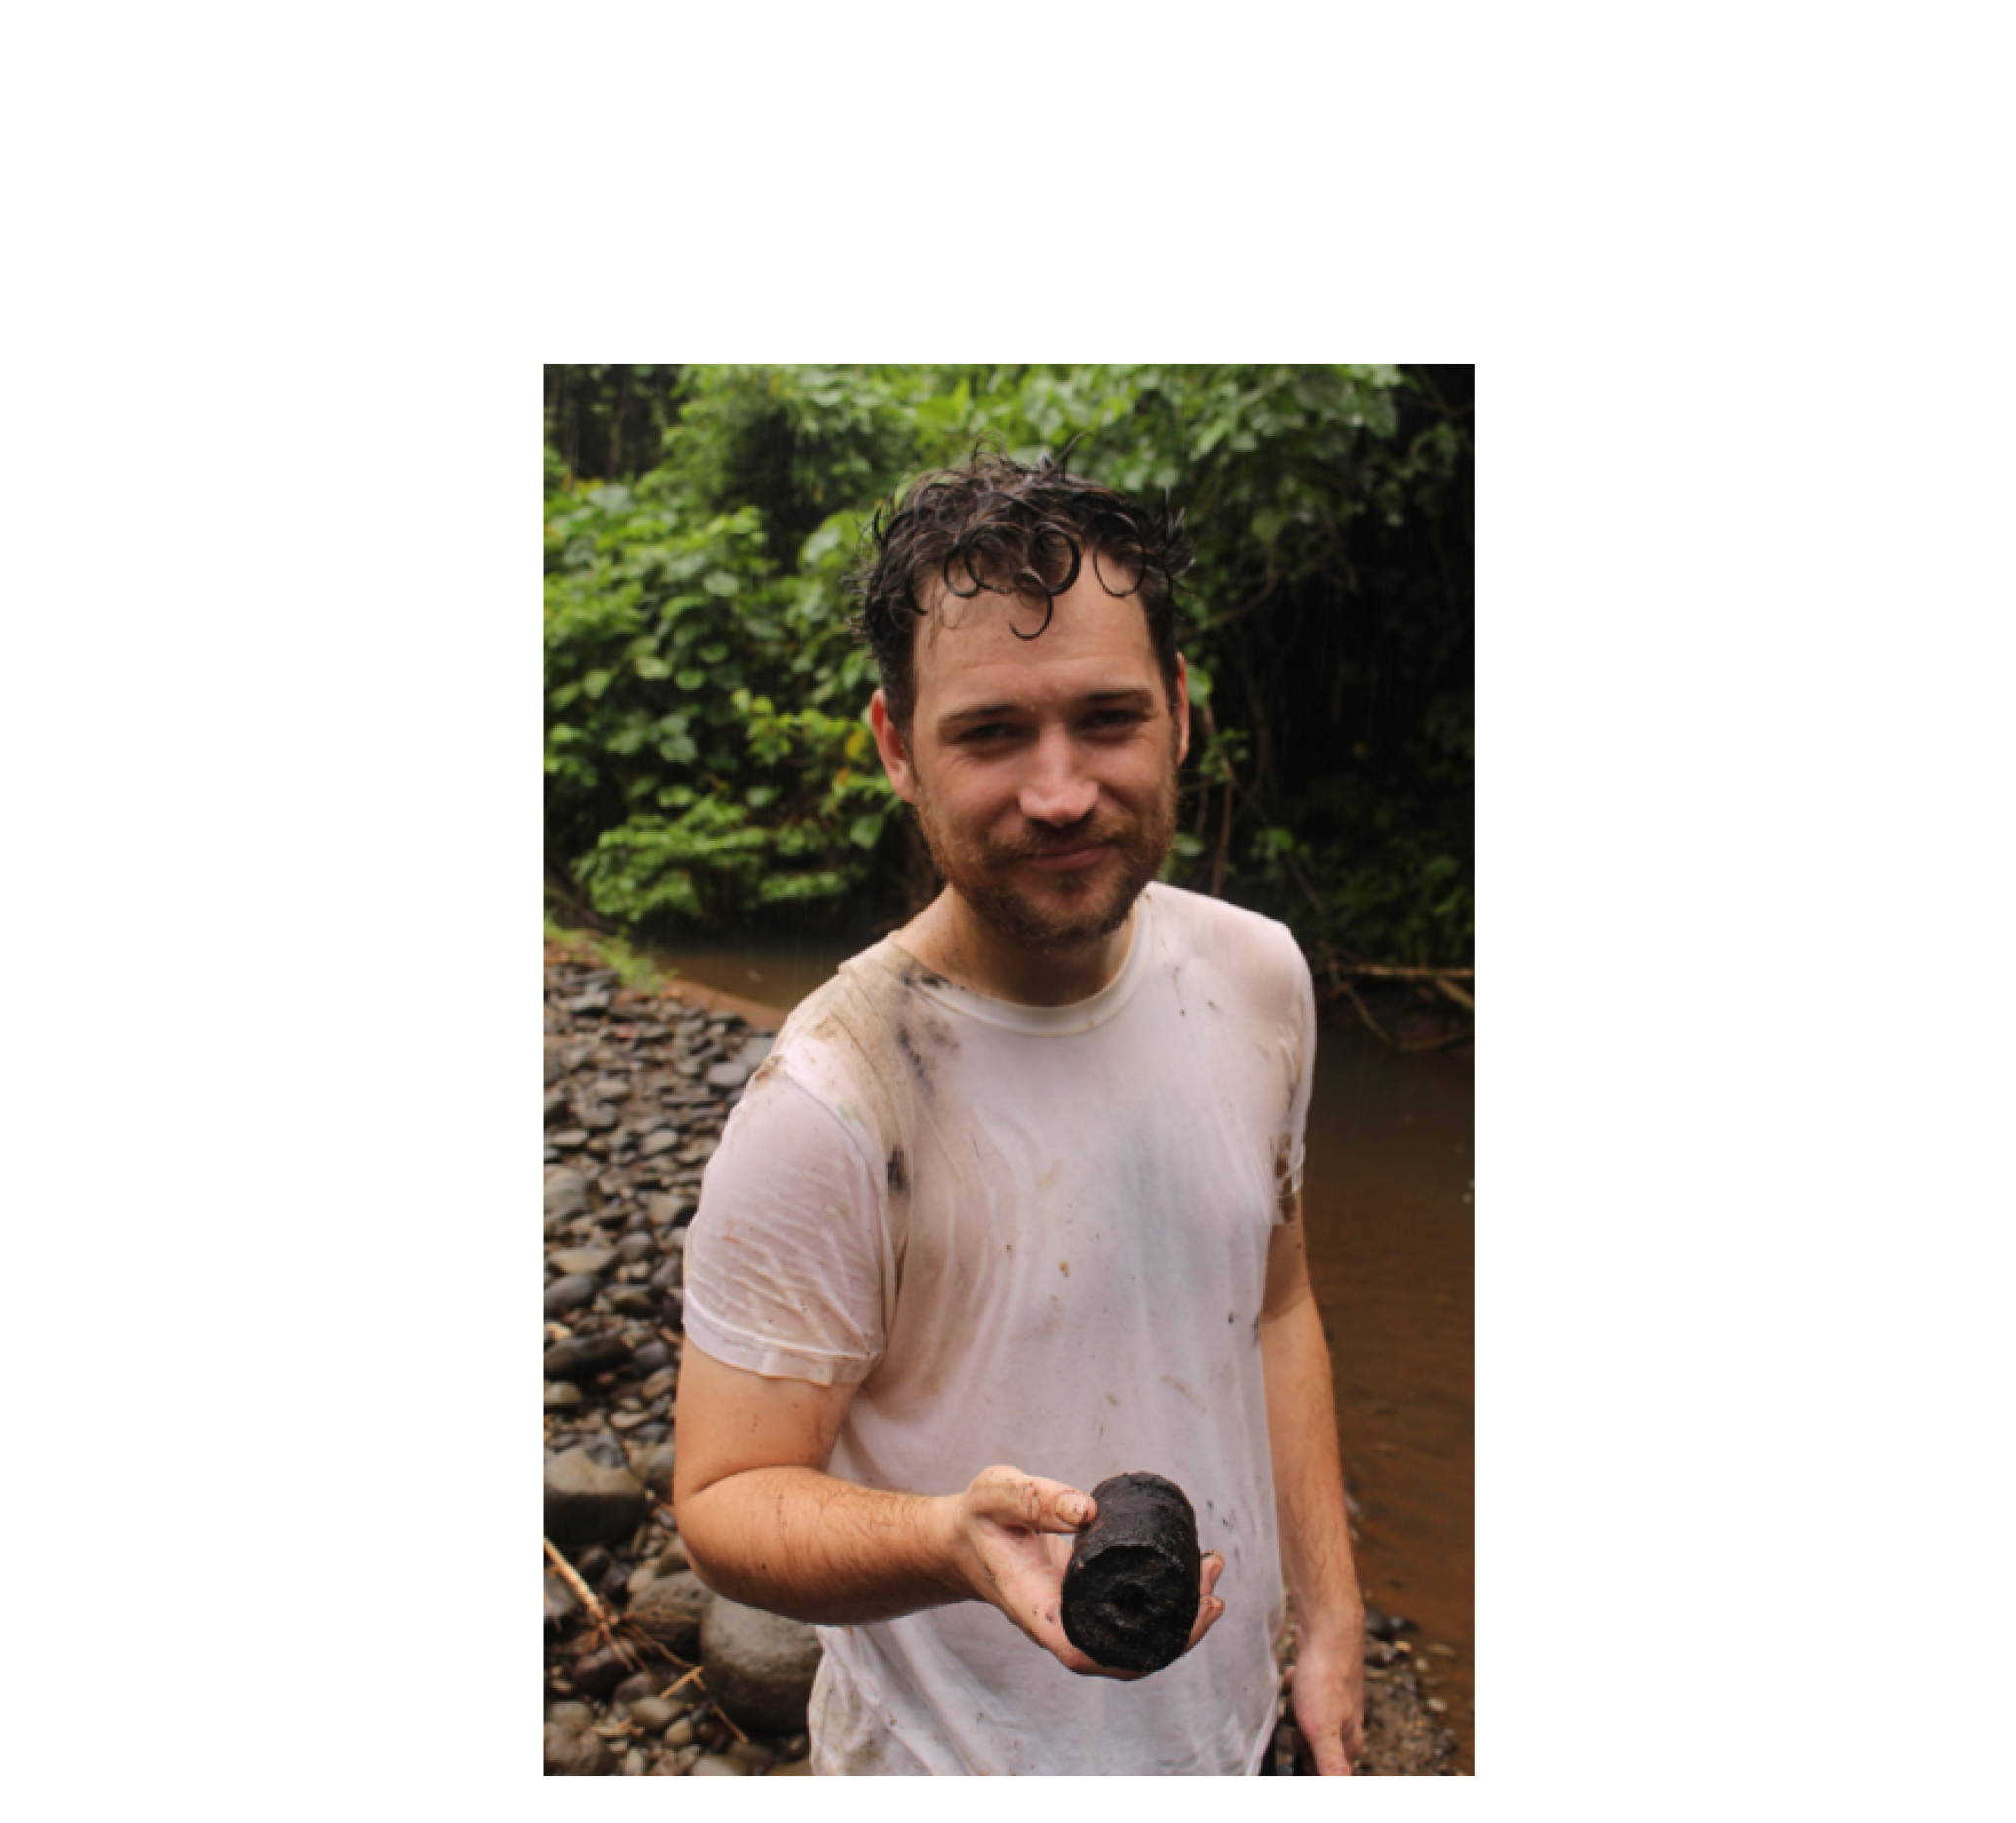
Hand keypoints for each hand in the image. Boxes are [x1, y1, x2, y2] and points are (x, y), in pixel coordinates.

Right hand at [950, 1463, 1225, 1677]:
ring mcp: (1077, 1616)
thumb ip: (1035, 1499)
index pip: (1081, 1652)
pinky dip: (1165, 1602)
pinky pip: (1131, 1615)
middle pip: (1122, 1654)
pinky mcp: (1089, 1601)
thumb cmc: (979, 1519)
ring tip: (1210, 1572)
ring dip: (1178, 1616)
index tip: (1172, 1623)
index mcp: (1035, 1609)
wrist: (964, 1540)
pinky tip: (1190, 1576)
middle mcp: (1061, 1623)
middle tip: (1210, 1588)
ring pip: (1133, 1638)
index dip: (1131, 1653)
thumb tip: (1087, 1510)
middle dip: (1174, 1632)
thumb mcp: (996, 1495)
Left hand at [1285, 1629, 1365, 1773]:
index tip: (1301, 1741)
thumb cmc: (1327, 1681)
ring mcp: (1331, 1701)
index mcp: (1349, 1742)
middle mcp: (1344, 1723)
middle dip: (1297, 1732)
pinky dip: (1292, 1686)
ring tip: (1299, 1694)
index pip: (1323, 1771)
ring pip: (1301, 1717)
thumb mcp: (1323, 1731)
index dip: (1306, 1761)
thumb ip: (1329, 1764)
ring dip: (1293, 1708)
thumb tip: (1336, 1789)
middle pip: (1308, 1744)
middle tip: (1301, 1716)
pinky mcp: (1319, 1681)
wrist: (1329, 1633)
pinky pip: (1298, 1692)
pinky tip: (1295, 1678)